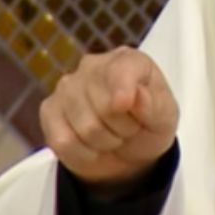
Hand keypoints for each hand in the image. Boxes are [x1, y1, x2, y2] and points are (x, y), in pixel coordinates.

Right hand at [41, 46, 178, 190]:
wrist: (128, 154)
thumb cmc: (148, 127)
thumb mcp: (166, 119)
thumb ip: (155, 105)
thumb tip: (135, 95)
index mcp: (126, 60)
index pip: (120, 69)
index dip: (123, 89)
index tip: (124, 106)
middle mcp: (92, 66)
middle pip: (104, 106)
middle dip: (122, 128)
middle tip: (128, 129)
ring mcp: (66, 87)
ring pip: (85, 127)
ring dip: (104, 142)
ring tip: (112, 136)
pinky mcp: (49, 111)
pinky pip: (63, 141)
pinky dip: (82, 154)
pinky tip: (90, 146)